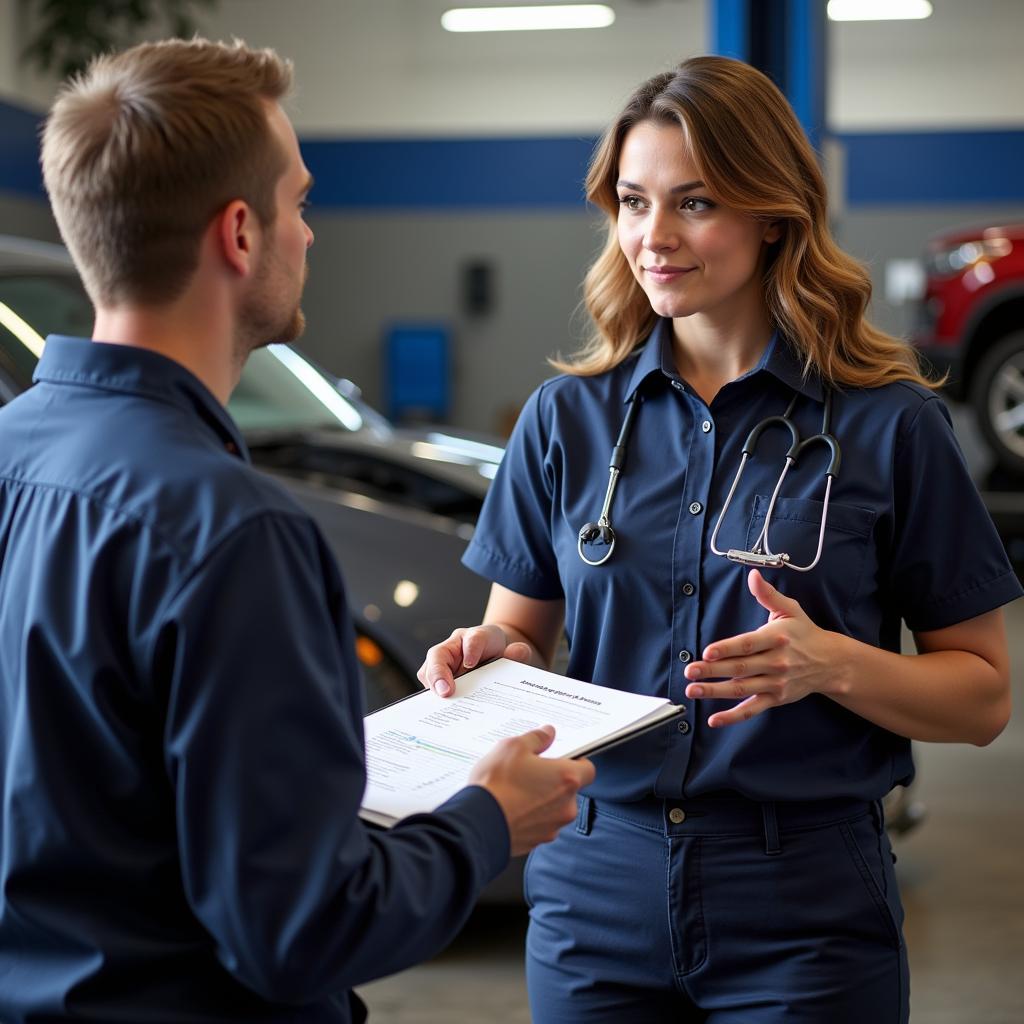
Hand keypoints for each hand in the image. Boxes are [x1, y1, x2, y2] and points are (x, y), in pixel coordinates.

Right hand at [417, 624, 532, 697]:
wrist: (493, 658)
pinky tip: (442, 713)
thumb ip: (518, 653)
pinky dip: (434, 700)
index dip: (471, 649)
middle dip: (439, 674)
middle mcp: (454, 646)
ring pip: (428, 671)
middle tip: (445, 692)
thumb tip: (519, 652)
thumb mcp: (513, 653)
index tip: (470, 663)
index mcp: (476, 636)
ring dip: (433, 688)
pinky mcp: (437, 679)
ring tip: (441, 706)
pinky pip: (429, 688)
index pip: (474, 639)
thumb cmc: (501, 655)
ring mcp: (442, 663)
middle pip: (438, 654)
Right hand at [469, 725, 595, 855]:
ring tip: (516, 790)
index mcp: (567, 779)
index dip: (576, 762)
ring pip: (554, 808)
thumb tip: (548, 733)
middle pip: (569, 790)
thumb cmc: (497, 785)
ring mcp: (552, 826)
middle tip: (531, 772)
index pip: (588, 769)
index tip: (561, 758)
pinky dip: (530, 817)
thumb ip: (536, 738)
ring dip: (542, 800)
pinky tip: (511, 807)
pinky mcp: (537, 841)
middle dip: (553, 781)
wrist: (478, 823)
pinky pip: (540, 824)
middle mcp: (566, 805)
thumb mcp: (513, 747)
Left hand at [683, 569, 845, 727]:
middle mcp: (776, 662)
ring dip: (715, 691)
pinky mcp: (775, 699)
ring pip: (741, 689)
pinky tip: (713, 719)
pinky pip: (752, 709)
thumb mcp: (790, 609)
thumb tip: (753, 575)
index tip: (707, 652)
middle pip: (740, 668)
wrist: (831, 663)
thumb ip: (768, 594)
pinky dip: (733, 717)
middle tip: (690, 671)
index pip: (747, 644)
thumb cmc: (804, 632)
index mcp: (776, 639)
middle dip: (712, 671)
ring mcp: (775, 683)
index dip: (727, 649)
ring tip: (692, 690)